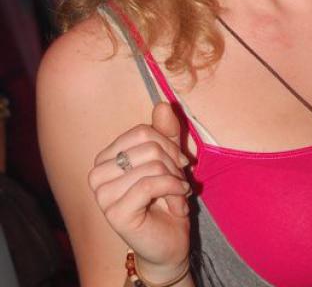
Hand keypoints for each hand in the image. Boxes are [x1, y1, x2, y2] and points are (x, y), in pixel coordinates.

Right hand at [88, 103, 191, 281]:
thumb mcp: (171, 158)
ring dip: (176, 181)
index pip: (142, 131)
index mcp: (107, 158)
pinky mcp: (114, 213)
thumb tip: (162, 105)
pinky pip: (150, 184)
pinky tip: (177, 205)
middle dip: (174, 163)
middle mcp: (97, 174)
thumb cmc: (166, 197)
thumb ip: (166, 132)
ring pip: (152, 164)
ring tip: (177, 195)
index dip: (168, 144)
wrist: (170, 240)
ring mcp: (102, 195)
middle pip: (148, 146)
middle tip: (180, 182)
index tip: (180, 162)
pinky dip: (173, 191)